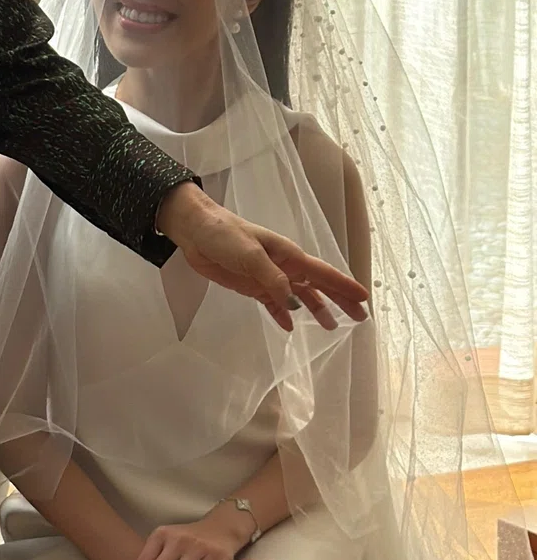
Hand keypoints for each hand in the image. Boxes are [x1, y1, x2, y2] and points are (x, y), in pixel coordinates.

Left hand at [157, 184, 368, 332]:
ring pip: (299, 296)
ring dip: (316, 309)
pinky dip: (283, 315)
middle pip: (317, 286)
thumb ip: (273, 279)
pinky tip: (290, 327)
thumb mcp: (251, 255)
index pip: (323, 273)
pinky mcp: (251, 286)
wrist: (196, 231)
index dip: (344, 286)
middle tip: (359, 317)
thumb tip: (295, 304)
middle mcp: (283, 267)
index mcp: (288, 255)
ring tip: (331, 326)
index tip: (364, 298)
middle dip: (338, 300)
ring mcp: (268, 277)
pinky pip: (273, 303)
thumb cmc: (224, 235)